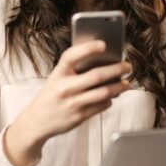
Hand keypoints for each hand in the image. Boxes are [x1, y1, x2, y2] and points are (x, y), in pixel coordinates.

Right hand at [3, 40, 131, 165]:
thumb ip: (74, 70)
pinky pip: (101, 106)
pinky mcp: (79, 116)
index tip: (103, 44)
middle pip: (96, 76)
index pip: (72, 56)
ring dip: (118, 87)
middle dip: (116, 70)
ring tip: (126, 83)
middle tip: (127, 66)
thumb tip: (102, 61)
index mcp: (58, 74)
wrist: (37, 121)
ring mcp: (72, 103)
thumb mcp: (56, 78)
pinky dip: (109, 100)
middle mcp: (64, 88)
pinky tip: (112, 96)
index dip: (88, 48)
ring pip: (103, 93)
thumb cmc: (51, 95)